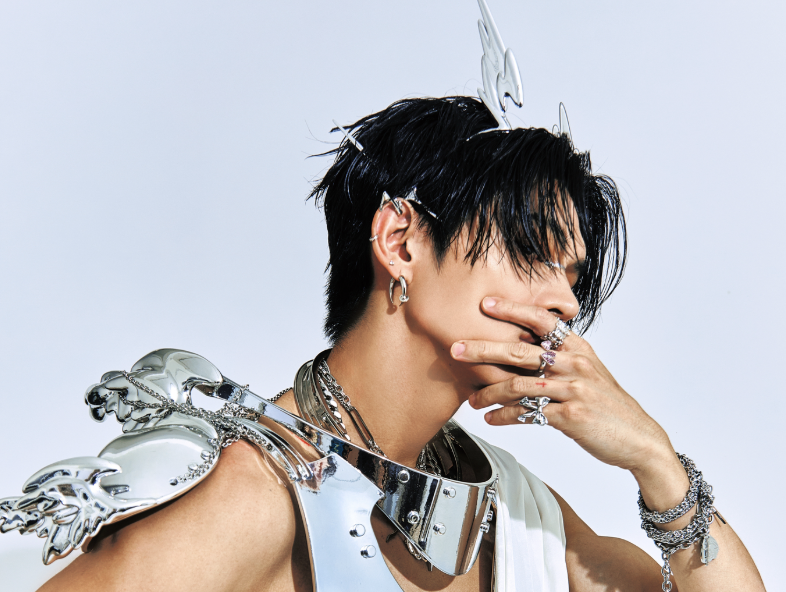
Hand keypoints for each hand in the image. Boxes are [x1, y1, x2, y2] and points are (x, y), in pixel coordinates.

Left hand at [451, 297, 674, 473]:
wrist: (639, 438)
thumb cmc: (608, 405)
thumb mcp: (589, 372)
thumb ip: (560, 358)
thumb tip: (523, 351)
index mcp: (578, 347)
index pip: (542, 319)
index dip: (512, 309)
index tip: (485, 303)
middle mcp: (575, 363)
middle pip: (520, 351)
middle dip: (483, 348)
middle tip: (455, 349)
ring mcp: (573, 389)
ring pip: (519, 385)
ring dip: (489, 392)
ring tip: (472, 400)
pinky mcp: (570, 416)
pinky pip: (528, 414)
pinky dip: (505, 416)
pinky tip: (492, 419)